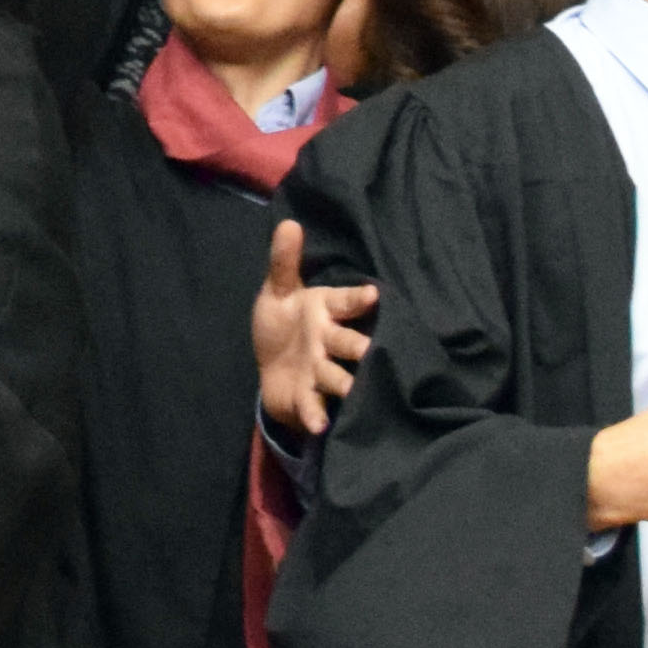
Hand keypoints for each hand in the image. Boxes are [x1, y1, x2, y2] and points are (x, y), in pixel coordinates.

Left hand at [255, 220, 377, 437]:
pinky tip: (318, 425)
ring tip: (350, 389)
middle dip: (358, 346)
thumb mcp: (278, 291)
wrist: (272, 371)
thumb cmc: (282, 325)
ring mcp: (320, 371)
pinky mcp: (308, 397)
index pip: (344, 302)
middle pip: (347, 342)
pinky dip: (315, 415)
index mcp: (323, 311)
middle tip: (369, 350)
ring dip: (342, 383)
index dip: (358, 298)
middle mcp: (328, 341)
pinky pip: (313, 405)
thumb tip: (288, 223)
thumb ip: (283, 262)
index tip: (374, 294)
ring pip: (336, 376)